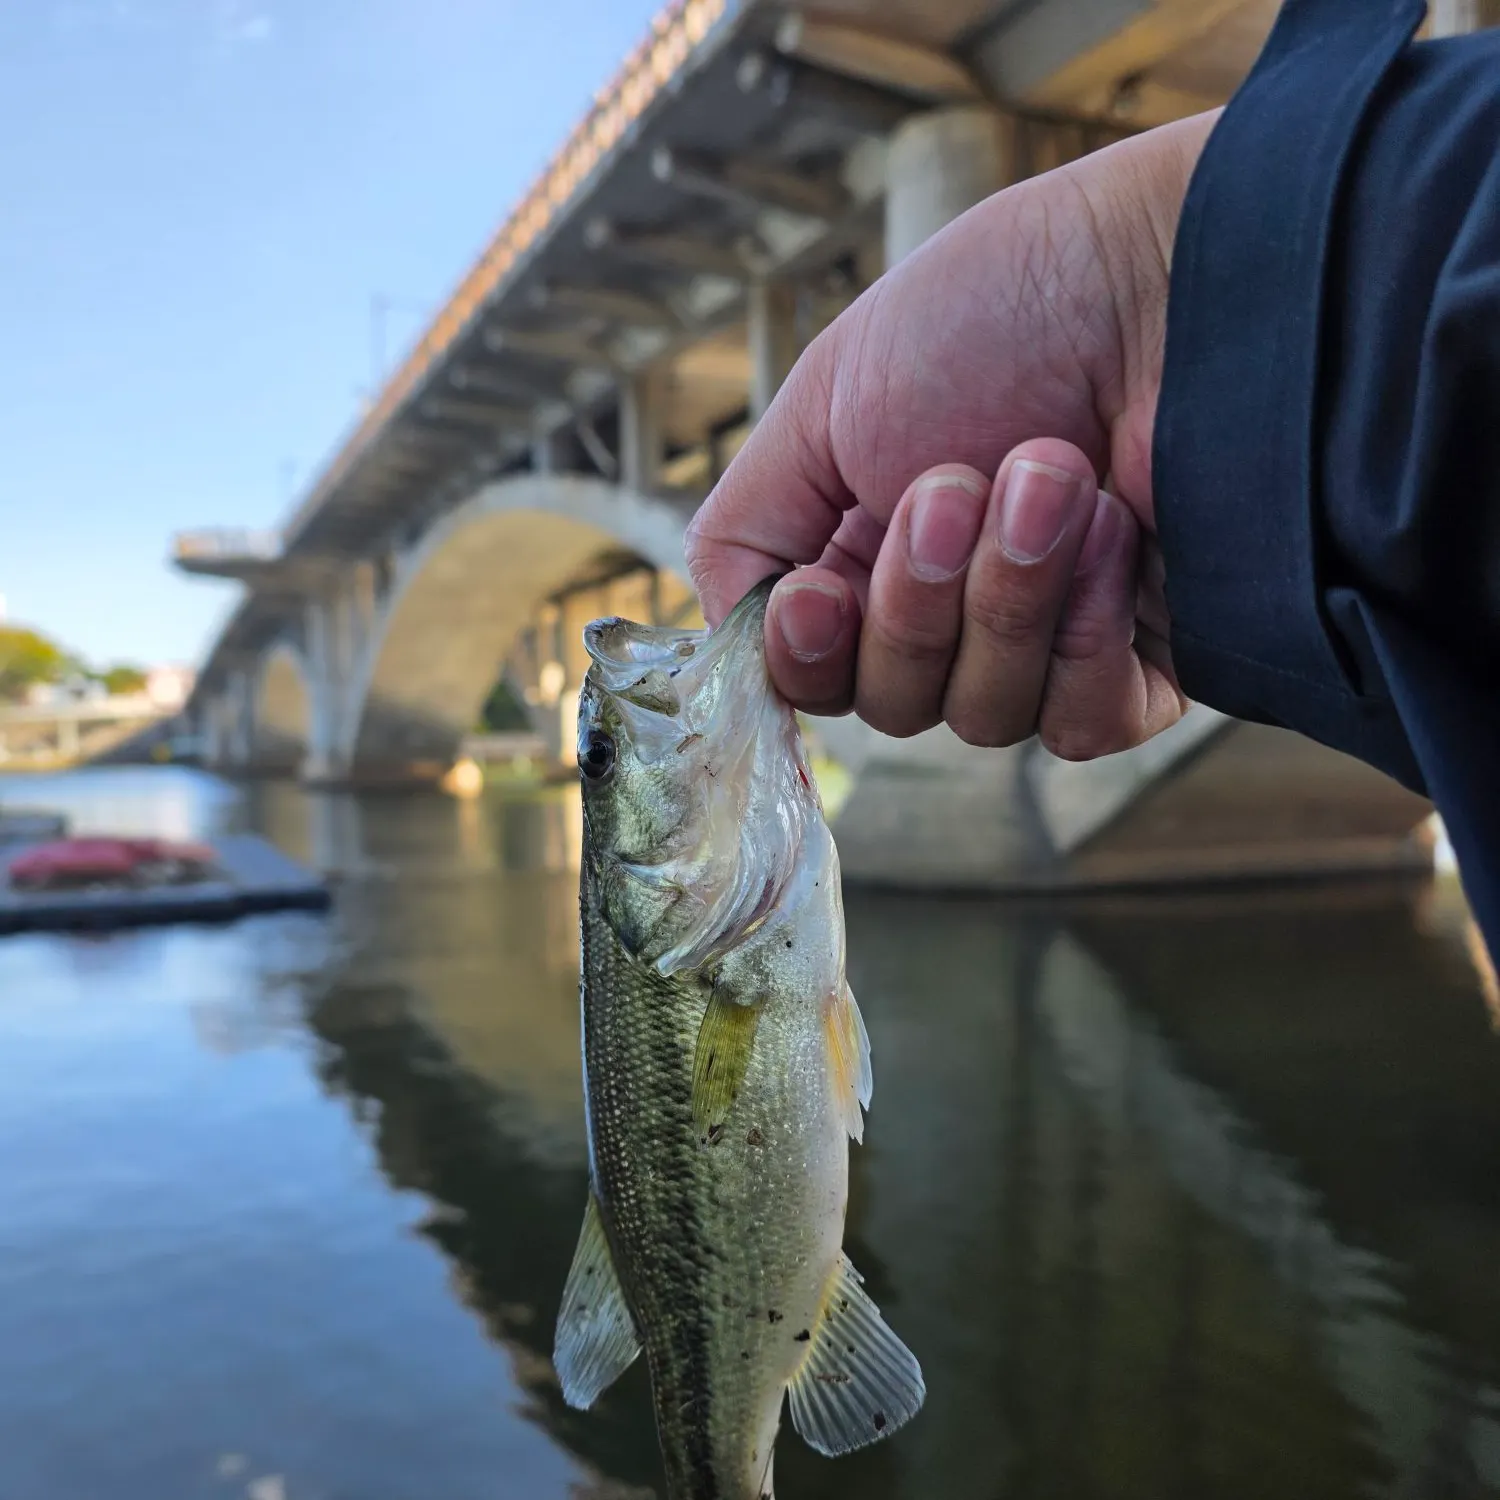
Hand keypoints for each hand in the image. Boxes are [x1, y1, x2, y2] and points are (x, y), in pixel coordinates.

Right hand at [685, 111, 1216, 758]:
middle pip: (892, 705)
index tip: (820, 592)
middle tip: (960, 482)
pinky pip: (1080, 724)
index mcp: (866, 555)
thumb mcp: (826, 401)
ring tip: (1054, 472)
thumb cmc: (999, 313)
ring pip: (983, 715)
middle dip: (919, 600)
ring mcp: (1046, 642)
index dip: (810, 656)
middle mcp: (950, 613)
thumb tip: (729, 636)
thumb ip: (745, 529)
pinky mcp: (1142, 661)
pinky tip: (1116, 532)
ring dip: (1008, 594)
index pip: (812, 676)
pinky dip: (1085, 635)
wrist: (1169, 278)